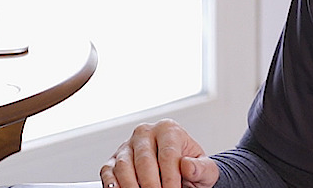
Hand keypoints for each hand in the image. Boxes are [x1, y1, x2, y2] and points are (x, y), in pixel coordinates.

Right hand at [99, 119, 218, 187]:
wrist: (178, 173)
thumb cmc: (191, 169)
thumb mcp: (205, 169)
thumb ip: (201, 168)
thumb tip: (187, 166)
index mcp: (168, 130)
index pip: (168, 155)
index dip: (170, 178)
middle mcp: (144, 133)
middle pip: (144, 160)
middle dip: (151, 185)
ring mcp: (127, 146)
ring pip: (124, 166)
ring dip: (132, 186)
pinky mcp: (114, 159)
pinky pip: (108, 171)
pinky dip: (112, 184)